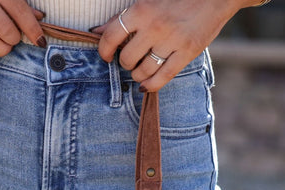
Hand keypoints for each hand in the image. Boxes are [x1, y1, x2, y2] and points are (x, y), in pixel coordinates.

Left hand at [92, 0, 255, 89]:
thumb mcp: (148, 0)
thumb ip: (123, 17)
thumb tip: (97, 32)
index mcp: (142, 9)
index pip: (111, 37)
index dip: (104, 50)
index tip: (106, 56)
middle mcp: (155, 26)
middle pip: (127, 59)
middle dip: (125, 62)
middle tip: (131, 59)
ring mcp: (172, 41)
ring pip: (143, 71)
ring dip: (138, 74)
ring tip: (141, 69)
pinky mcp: (187, 53)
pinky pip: (162, 78)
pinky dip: (150, 86)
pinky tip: (146, 85)